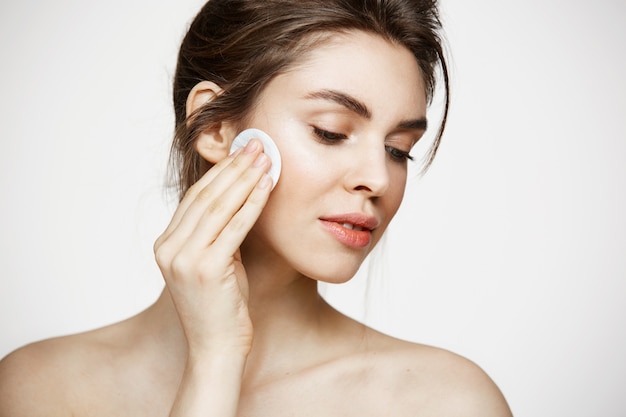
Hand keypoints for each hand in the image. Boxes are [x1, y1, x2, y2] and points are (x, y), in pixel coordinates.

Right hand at [154, 139, 271, 357]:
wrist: (216, 349)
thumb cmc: (221, 308)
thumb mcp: (214, 264)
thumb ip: (216, 234)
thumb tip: (237, 199)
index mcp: (166, 245)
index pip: (194, 198)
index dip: (220, 172)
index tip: (242, 152)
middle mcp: (169, 248)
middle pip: (205, 197)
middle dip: (234, 168)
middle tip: (257, 145)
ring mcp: (184, 258)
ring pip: (218, 207)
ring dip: (244, 179)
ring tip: (266, 157)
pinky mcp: (206, 269)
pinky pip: (234, 228)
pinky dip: (252, 204)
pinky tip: (267, 186)